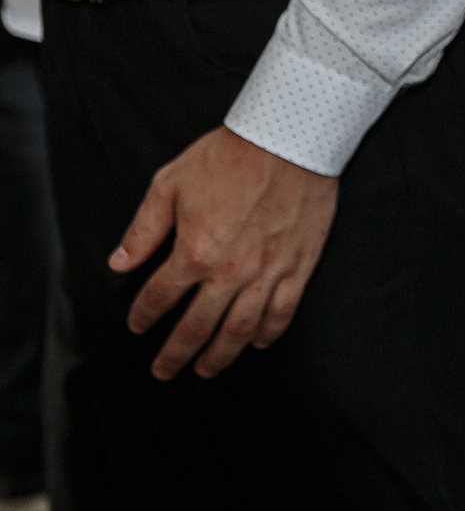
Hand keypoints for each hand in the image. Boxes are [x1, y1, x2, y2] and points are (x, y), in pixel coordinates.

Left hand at [112, 126, 338, 378]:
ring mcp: (267, 272)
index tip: (136, 326)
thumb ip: (144, 229)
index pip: (159, 298)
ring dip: (220, 356)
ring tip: (206, 371)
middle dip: (175, 354)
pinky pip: (283, 311)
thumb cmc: (228, 156)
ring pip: (240, 330)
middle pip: (197, 327)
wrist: (290, 139)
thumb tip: (120, 263)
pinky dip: (269, 334)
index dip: (143, 316)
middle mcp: (229, 272)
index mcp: (193, 252)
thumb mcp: (170, 183)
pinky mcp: (299, 266)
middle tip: (163, 371)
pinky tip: (258, 344)